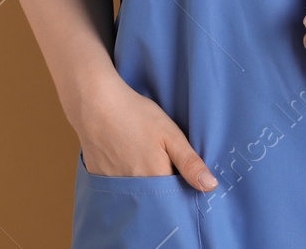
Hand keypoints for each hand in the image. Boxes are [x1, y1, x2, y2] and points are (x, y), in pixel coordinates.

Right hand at [74, 76, 218, 191]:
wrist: (95, 103)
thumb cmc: (136, 115)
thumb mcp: (170, 134)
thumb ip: (190, 162)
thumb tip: (210, 187)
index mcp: (155, 179)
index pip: (174, 200)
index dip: (180, 192)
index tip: (184, 181)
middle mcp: (134, 189)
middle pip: (154, 201)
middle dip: (162, 193)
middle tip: (162, 166)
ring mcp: (114, 186)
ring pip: (135, 195)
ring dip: (143, 187)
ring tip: (142, 161)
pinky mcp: (99, 179)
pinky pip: (117, 189)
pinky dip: (124, 181)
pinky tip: (124, 160)